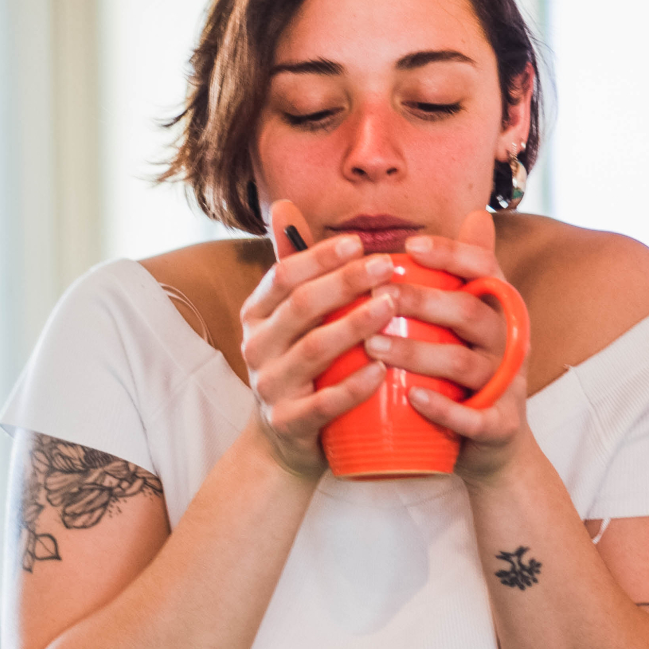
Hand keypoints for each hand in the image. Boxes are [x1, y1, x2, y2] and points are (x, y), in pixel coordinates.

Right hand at [239, 201, 396, 480]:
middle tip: (389, 266)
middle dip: (346, 282)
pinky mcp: (288, 424)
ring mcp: (270, 387)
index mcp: (256, 315)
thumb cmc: (300, 368)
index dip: (319, 257)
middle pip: (301, 306)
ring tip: (392, 306)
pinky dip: (353, 386)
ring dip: (355, 325)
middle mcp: (256, 347)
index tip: (358, 243)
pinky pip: (323, 403)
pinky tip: (383, 369)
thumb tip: (285, 204)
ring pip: (314, 350)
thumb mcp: (289, 318)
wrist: (284, 444)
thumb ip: (292, 264)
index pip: (283, 276)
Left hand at [375, 209, 529, 484]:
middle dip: (421, 301)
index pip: (484, 268)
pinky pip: (475, 417)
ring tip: (374, 346)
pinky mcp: (500, 425)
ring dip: (417, 352)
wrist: (493, 447)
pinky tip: (412, 397)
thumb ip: (445, 284)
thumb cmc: (462, 377)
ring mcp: (507, 384)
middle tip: (376, 295)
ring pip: (464, 363)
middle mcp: (508, 341)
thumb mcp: (457, 329)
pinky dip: (444, 408)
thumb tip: (435, 229)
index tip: (409, 246)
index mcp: (497, 310)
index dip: (450, 253)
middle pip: (468, 312)